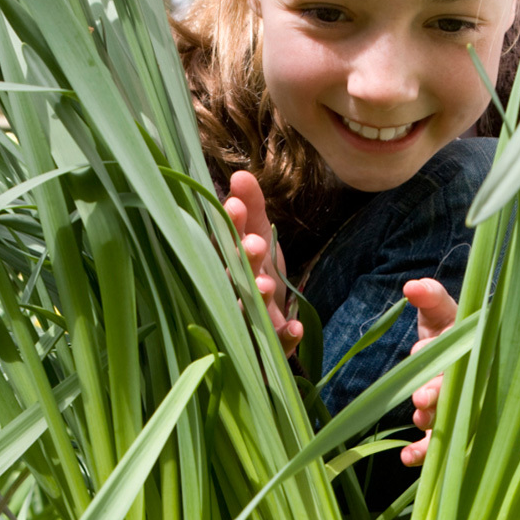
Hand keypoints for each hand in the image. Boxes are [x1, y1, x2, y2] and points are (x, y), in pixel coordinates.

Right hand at [224, 170, 302, 356]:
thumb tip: (240, 175)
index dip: (228, 228)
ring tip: (266, 285)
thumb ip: (252, 208)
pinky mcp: (269, 344)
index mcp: (230, 263)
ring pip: (248, 311)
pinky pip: (275, 344)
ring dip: (257, 297)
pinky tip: (296, 327)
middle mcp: (234, 291)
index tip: (234, 207)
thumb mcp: (260, 235)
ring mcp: (250, 320)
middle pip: (233, 277)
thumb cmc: (260, 271)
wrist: (274, 322)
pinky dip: (284, 338)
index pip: (223, 244)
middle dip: (243, 261)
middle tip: (254, 244)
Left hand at [399, 278, 456, 466]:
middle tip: (423, 398)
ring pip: (448, 419)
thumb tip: (411, 286)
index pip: (462, 361)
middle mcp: (469, 385)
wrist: (456, 350)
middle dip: (437, 396)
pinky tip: (406, 457)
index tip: (421, 360)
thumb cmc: (449, 329)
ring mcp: (458, 409)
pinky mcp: (446, 429)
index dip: (441, 366)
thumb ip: (430, 297)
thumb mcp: (442, 310)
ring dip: (433, 422)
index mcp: (473, 356)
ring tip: (418, 419)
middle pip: (456, 394)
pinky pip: (437, 445)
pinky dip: (422, 453)